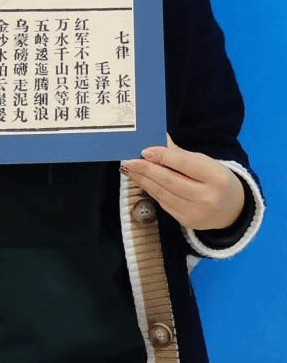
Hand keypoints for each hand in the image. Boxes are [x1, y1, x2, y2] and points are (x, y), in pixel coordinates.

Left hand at [120, 137, 245, 229]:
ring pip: (163, 194)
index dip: (162, 157)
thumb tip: (157, 141)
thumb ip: (181, 155)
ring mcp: (197, 212)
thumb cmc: (216, 180)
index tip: (144, 150)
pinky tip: (142, 181)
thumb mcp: (206, 163)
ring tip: (130, 169)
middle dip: (146, 170)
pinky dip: (151, 190)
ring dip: (143, 180)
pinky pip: (164, 203)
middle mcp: (207, 197)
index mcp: (216, 177)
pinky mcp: (187, 221)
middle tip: (129, 161)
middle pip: (170, 181)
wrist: (233, 209)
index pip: (184, 165)